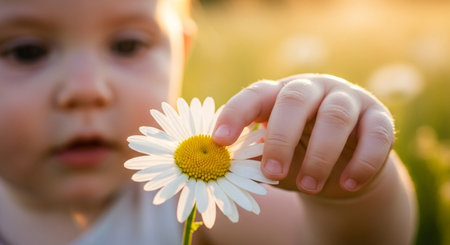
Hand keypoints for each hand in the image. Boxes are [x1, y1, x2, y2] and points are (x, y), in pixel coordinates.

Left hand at [212, 74, 394, 196]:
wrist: (342, 169)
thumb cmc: (297, 159)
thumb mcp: (273, 159)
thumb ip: (252, 159)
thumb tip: (224, 167)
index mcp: (280, 94)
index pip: (255, 95)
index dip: (236, 114)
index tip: (219, 141)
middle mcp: (314, 89)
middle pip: (295, 99)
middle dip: (281, 138)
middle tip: (271, 174)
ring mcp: (348, 100)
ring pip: (336, 117)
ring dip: (320, 156)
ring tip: (308, 187)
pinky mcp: (379, 118)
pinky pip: (376, 135)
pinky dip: (362, 163)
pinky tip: (347, 184)